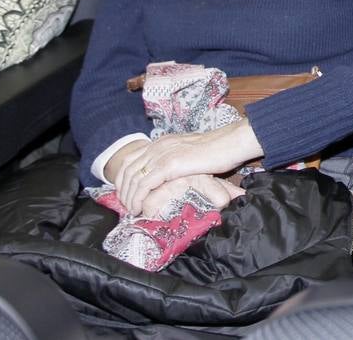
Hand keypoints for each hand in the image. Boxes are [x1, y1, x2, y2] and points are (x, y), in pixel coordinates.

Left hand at [111, 120, 261, 216]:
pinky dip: (138, 199)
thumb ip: (178, 159)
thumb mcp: (190, 152)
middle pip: (127, 170)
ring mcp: (161, 155)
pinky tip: (140, 209)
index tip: (125, 193)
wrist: (230, 143)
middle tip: (126, 206)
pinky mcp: (168, 165)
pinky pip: (144, 185)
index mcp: (162, 142)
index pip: (131, 159)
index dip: (123, 178)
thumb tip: (174, 173)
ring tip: (132, 211)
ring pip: (133, 179)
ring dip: (129, 198)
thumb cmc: (218, 149)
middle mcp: (157, 146)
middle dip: (122, 191)